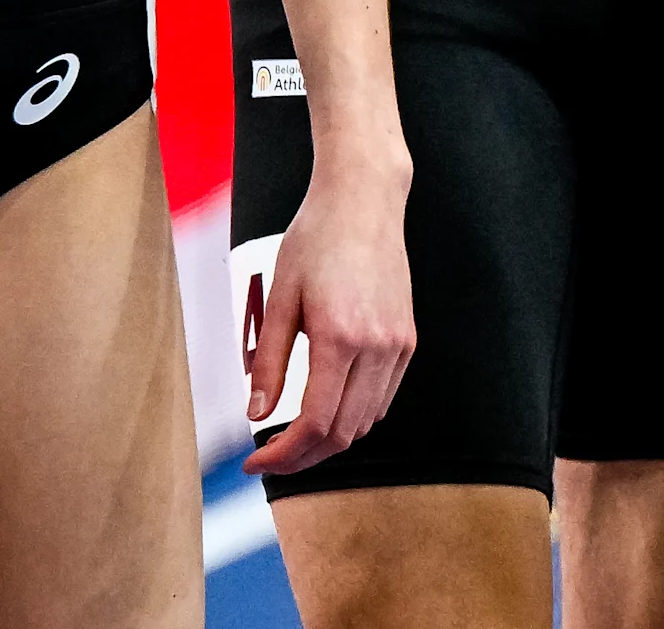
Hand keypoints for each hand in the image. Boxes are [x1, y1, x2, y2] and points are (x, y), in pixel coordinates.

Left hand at [241, 161, 416, 474]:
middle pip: (343, 433)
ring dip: (330, 440)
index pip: (315, 423)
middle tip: (269, 459)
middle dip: (302, 458)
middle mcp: (377, 346)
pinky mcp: (408, 338)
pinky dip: (355, 417)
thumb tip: (256, 416)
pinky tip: (329, 410)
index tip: (255, 464)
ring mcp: (399, 343)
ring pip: (367, 421)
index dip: (283, 455)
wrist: (365, 201)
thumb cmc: (316, 240)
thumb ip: (268, 361)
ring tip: (294, 438)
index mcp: (340, 336)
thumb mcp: (279, 297)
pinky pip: (384, 398)